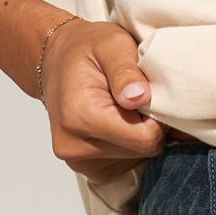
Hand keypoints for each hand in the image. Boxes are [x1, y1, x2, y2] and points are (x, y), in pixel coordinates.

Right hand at [38, 15, 165, 183]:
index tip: (150, 94)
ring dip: (138, 134)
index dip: (158, 117)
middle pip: (142, 151)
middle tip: (136, 97)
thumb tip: (140, 97)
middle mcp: (75, 147)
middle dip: (148, 124)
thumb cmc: (86, 50)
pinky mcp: (88, 171)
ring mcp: (79, 163)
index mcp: (80, 116)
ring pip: (136, 159)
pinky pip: (126, 165)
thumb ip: (126, 71)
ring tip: (123, 107)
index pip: (145, 139)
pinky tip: (117, 123)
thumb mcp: (110, 44)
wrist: (57, 63)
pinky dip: (129, 145)